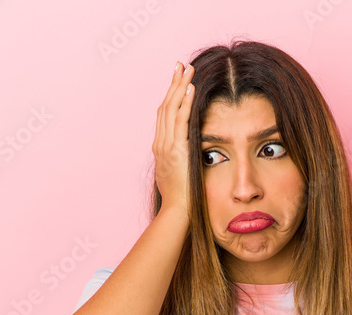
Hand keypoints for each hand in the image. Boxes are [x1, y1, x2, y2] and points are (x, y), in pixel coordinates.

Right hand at [152, 61, 195, 214]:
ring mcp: (166, 146)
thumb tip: (190, 157)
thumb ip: (183, 162)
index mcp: (161, 149)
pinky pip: (180, 120)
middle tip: (180, 65)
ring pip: (171, 109)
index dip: (171, 97)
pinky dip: (185, 103)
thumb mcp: (179, 176)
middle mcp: (160, 144)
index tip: (178, 82)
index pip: (164, 116)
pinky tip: (190, 88)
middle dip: (173, 84)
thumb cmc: (182, 199)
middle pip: (165, 107)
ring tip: (187, 69)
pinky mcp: (176, 149)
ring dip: (179, 87)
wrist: (177, 211)